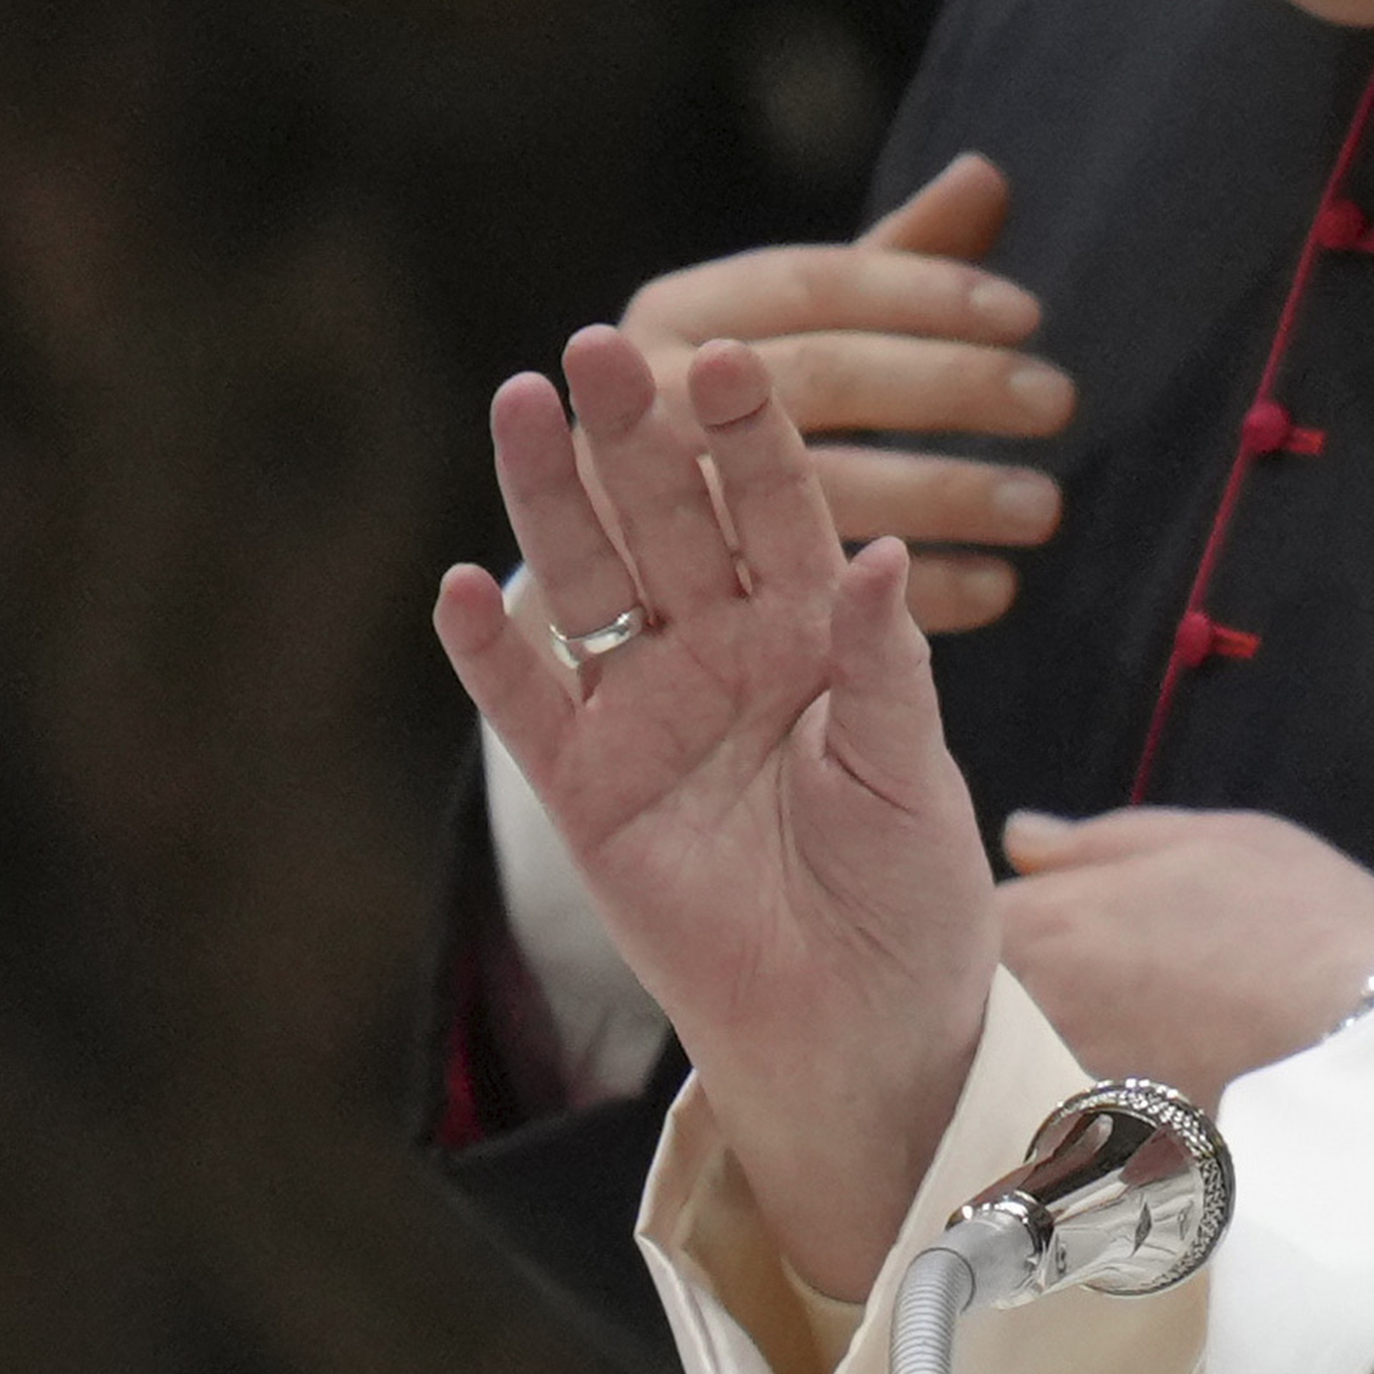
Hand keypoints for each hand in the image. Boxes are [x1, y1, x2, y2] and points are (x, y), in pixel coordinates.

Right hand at [435, 326, 997, 1290]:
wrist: (863, 1030)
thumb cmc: (909, 897)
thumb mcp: (912, 772)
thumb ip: (885, 665)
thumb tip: (882, 552)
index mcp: (813, 631)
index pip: (777, 511)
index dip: (754, 438)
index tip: (734, 356)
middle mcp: (721, 652)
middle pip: (667, 521)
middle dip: (636, 433)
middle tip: (605, 342)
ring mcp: (644, 715)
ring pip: (586, 584)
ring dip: (549, 499)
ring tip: (520, 403)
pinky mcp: (586, 792)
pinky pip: (525, 708)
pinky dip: (490, 652)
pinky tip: (462, 586)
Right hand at [625, 156, 1073, 633]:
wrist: (631, 566)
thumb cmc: (740, 423)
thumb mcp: (807, 335)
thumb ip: (897, 260)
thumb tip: (986, 175)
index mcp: (681, 311)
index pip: (817, 281)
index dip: (924, 291)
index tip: (1029, 314)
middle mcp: (655, 396)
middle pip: (824, 376)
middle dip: (949, 383)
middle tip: (1059, 399)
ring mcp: (658, 502)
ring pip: (821, 488)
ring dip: (943, 492)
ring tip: (1045, 505)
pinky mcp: (699, 597)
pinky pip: (817, 594)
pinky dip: (916, 592)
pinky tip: (1000, 587)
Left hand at [994, 807, 1373, 1102]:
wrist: (1366, 1046)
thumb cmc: (1298, 923)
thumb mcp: (1208, 842)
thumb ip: (1096, 843)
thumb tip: (1021, 840)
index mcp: (1042, 924)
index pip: (964, 924)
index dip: (1006, 927)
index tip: (1051, 931)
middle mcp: (1029, 1013)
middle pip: (974, 1006)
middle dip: (1008, 996)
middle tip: (1095, 993)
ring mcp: (1057, 1089)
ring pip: (1012, 1072)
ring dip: (1042, 1058)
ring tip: (1128, 1050)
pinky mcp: (1098, 1156)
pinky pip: (1064, 1132)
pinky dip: (1087, 1118)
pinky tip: (1147, 1106)